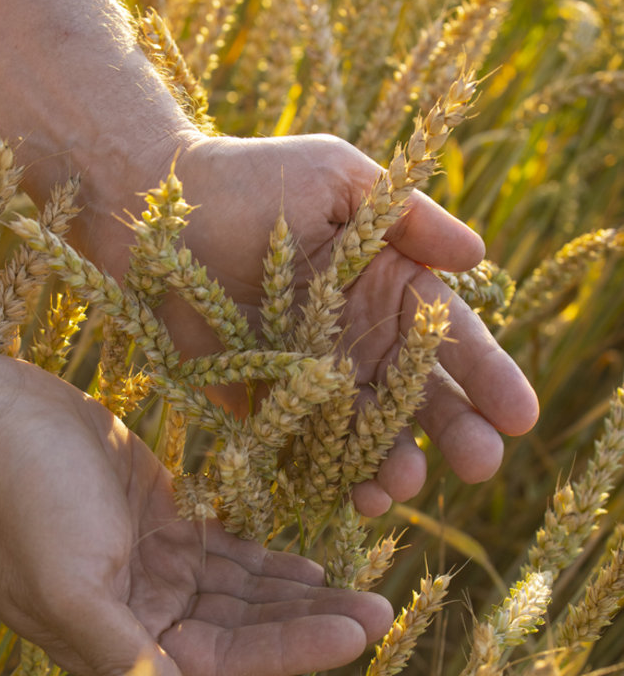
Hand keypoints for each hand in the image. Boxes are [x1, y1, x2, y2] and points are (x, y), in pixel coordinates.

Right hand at [0, 354, 393, 675]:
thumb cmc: (19, 500)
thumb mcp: (68, 583)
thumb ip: (122, 656)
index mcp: (117, 641)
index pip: (222, 660)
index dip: (291, 650)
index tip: (358, 635)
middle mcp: (140, 615)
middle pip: (242, 629)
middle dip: (310, 623)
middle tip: (384, 612)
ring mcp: (151, 568)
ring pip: (242, 591)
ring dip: (300, 593)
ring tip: (369, 593)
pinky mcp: (158, 522)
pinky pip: (226, 551)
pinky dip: (268, 561)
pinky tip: (315, 565)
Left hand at [135, 134, 539, 515]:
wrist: (155, 209)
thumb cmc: (252, 178)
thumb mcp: (336, 178)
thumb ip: (405, 216)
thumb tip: (478, 255)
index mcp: (388, 284)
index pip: (450, 337)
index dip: (489, 376)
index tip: (520, 415)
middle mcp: (359, 338)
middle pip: (419, 396)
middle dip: (454, 432)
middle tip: (480, 464)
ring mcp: (313, 376)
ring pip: (366, 432)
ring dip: (390, 462)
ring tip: (404, 487)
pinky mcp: (263, 403)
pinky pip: (303, 448)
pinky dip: (327, 474)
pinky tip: (350, 498)